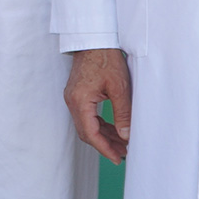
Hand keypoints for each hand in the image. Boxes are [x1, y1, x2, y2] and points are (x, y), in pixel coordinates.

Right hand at [65, 48, 130, 163]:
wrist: (94, 40)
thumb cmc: (106, 58)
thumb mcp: (119, 87)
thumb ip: (123, 113)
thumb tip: (126, 135)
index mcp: (80, 101)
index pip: (90, 133)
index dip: (104, 149)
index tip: (117, 158)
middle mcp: (72, 101)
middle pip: (86, 132)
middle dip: (104, 145)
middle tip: (123, 154)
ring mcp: (73, 98)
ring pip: (86, 125)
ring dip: (103, 136)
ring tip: (122, 144)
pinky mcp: (78, 94)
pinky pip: (87, 116)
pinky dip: (100, 125)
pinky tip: (113, 129)